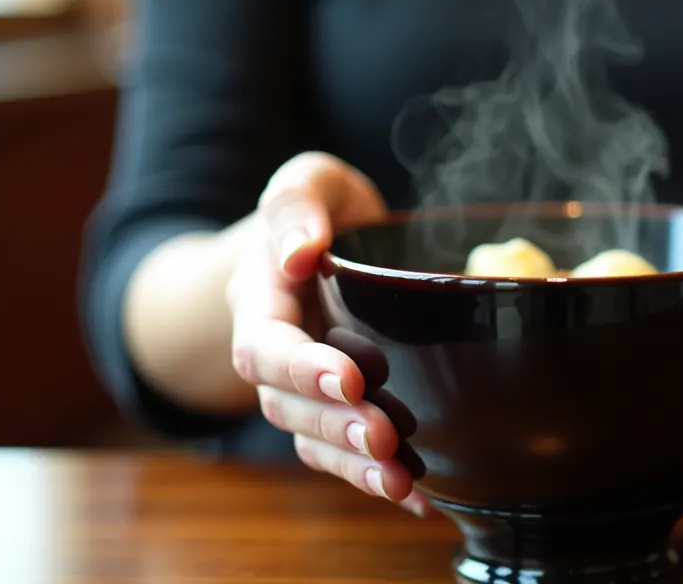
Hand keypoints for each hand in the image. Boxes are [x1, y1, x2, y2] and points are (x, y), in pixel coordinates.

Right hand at [226, 152, 432, 517]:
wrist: (316, 243)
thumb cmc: (315, 211)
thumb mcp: (308, 182)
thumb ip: (297, 203)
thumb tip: (300, 251)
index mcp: (261, 301)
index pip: (266, 345)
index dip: (301, 368)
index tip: (348, 376)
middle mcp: (277, 354)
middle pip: (289, 405)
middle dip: (335, 426)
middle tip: (384, 437)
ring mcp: (305, 389)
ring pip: (315, 440)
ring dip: (354, 466)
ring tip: (400, 482)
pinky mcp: (338, 410)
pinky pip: (346, 455)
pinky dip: (379, 480)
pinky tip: (421, 499)